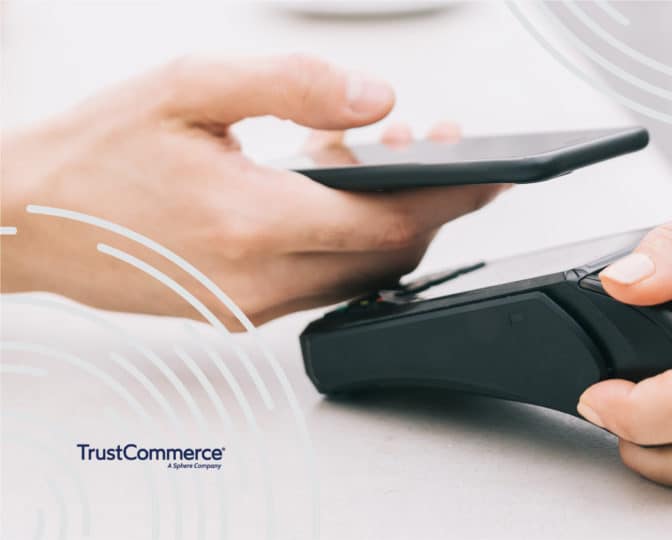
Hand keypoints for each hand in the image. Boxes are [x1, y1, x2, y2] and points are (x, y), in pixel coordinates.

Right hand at [0, 54, 501, 328]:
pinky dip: (347, 237)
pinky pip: (324, 280)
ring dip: (390, 219)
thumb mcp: (188, 88)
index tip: (488, 169)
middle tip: (441, 149)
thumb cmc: (92, 155)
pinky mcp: (242, 312)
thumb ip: (293, 86)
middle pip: (388, 253)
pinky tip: (332, 186)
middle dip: (432, 203)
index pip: (388, 220)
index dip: (449, 194)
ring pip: (361, 271)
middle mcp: (258, 280)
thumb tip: (375, 98)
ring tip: (383, 154)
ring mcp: (251, 305)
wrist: (24, 220)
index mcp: (250, 223)